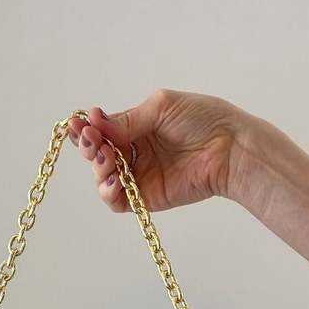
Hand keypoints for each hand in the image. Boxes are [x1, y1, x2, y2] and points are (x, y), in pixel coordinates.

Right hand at [67, 88, 245, 213]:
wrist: (229, 148)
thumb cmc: (203, 119)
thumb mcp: (161, 107)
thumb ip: (127, 119)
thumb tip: (95, 121)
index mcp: (136, 126)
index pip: (102, 129)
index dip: (87, 128)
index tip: (79, 123)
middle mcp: (134, 151)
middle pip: (97, 153)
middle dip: (89, 146)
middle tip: (93, 139)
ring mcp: (139, 175)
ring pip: (102, 177)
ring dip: (97, 167)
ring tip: (106, 158)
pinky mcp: (146, 197)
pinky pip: (117, 200)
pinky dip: (107, 191)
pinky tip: (112, 179)